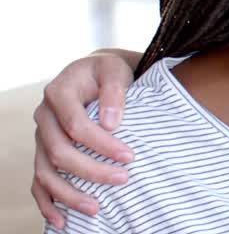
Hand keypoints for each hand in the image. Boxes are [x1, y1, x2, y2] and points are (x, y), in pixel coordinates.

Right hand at [31, 51, 137, 229]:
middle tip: (123, 180)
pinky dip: (47, 203)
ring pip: (45, 172)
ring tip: (96, 209)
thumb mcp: (114, 70)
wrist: (94, 73)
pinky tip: (62, 221)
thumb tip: (111, 123)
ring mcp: (40, 137)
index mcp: (58, 93)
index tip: (130, 157)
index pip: (76, 125)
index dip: (102, 144)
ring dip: (68, 194)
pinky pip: (38, 181)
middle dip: (91, 170)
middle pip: (59, 152)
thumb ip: (114, 91)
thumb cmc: (108, 72)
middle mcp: (44, 117)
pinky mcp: (43, 152)